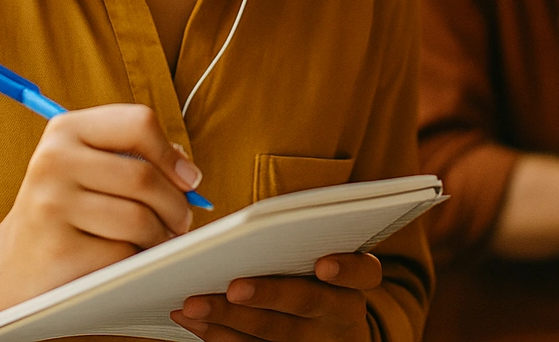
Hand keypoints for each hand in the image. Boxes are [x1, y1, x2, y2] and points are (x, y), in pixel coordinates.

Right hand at [0, 105, 199, 312]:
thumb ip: (136, 156)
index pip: (139, 123)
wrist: (12, 266)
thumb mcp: (88, 167)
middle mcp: (53, 161)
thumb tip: (187, 171)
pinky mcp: (58, 250)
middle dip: (176, 205)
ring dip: (162, 236)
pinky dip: (137, 260)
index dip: (172, 154)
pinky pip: (124, 254)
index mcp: (65, 129)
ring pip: (140, 219)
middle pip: (144, 177)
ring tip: (158, 239)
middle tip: (181, 220)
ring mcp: (52, 205)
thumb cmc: (65, 210)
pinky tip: (127, 259)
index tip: (188, 179)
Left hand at [171, 252, 379, 340]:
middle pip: (309, 304)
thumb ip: (297, 245)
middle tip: (234, 287)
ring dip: (229, 319)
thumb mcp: (319, 267)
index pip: (365, 272)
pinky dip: (219, 337)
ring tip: (193, 304)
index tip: (324, 262)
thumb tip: (248, 227)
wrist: (324, 339)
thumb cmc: (310, 285)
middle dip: (269, 294)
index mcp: (353, 285)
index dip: (347, 268)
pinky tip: (193, 321)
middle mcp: (340, 317)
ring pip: (275, 335)